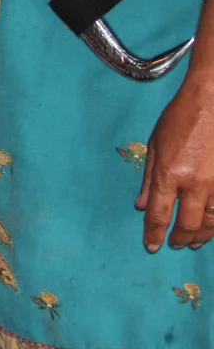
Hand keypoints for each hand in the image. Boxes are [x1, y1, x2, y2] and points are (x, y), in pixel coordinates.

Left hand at [138, 74, 213, 251]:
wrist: (213, 102)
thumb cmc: (180, 118)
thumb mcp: (154, 145)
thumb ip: (148, 179)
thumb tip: (141, 205)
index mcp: (170, 174)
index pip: (159, 214)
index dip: (154, 234)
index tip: (151, 246)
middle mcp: (196, 184)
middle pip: (188, 224)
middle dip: (179, 239)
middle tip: (174, 245)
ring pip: (212, 222)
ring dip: (202, 237)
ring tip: (194, 242)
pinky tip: (213, 226)